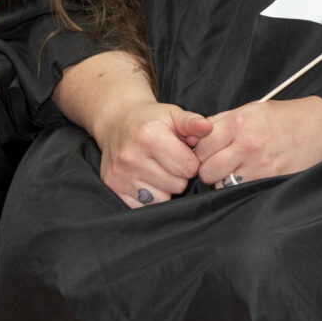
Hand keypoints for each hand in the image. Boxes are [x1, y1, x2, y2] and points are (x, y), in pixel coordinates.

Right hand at [94, 97, 213, 209]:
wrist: (116, 122)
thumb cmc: (150, 120)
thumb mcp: (172, 114)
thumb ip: (192, 122)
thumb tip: (207, 128)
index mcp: (149, 137)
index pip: (188, 166)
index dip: (192, 161)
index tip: (185, 153)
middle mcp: (132, 158)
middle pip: (177, 185)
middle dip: (180, 175)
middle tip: (171, 161)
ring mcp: (121, 176)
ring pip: (163, 199)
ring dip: (166, 188)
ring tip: (159, 170)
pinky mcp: (114, 188)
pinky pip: (145, 206)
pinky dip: (151, 196)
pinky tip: (148, 179)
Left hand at [196, 96, 321, 185]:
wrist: (321, 126)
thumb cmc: (286, 116)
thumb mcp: (253, 108)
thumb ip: (225, 120)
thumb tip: (198, 133)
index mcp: (240, 122)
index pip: (202, 145)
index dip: (200, 151)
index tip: (206, 152)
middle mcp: (247, 144)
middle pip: (207, 169)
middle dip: (208, 168)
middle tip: (217, 164)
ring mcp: (258, 165)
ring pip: (221, 183)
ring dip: (223, 180)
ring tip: (234, 171)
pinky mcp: (270, 180)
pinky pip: (241, 190)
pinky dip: (239, 187)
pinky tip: (248, 177)